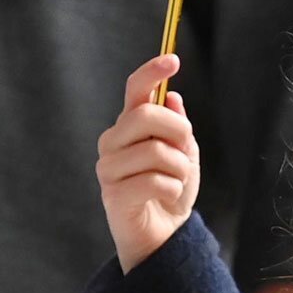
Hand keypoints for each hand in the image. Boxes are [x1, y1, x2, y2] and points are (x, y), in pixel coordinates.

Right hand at [96, 54, 200, 271]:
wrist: (162, 233)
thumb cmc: (170, 188)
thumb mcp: (183, 152)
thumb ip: (177, 125)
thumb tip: (172, 98)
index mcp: (129, 126)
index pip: (134, 91)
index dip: (151, 73)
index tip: (173, 60)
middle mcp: (112, 142)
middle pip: (145, 116)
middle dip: (177, 130)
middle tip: (185, 148)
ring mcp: (108, 168)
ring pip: (156, 151)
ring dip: (180, 168)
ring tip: (176, 180)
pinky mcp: (113, 195)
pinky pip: (156, 181)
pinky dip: (174, 189)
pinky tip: (168, 196)